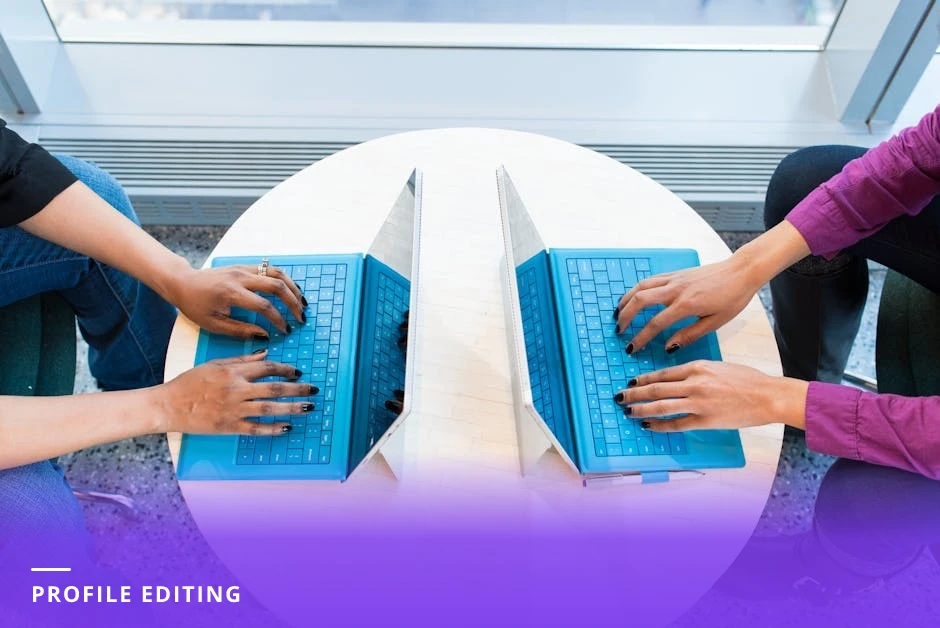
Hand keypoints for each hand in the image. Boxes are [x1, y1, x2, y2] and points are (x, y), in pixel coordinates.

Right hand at [152, 350, 318, 435]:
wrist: (169, 405)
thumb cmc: (190, 382)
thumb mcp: (215, 364)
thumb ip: (242, 360)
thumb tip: (266, 353)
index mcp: (233, 372)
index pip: (267, 367)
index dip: (285, 369)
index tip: (298, 372)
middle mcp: (237, 390)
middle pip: (274, 388)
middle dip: (298, 388)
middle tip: (314, 389)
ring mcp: (234, 409)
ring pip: (270, 408)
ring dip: (292, 408)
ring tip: (308, 407)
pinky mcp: (229, 427)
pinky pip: (256, 429)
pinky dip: (273, 429)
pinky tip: (288, 428)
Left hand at [166, 263, 305, 336]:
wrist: (183, 283)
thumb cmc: (195, 305)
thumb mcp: (213, 324)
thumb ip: (240, 330)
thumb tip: (264, 335)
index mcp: (231, 293)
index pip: (264, 305)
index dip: (278, 319)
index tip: (286, 330)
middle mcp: (240, 277)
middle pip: (276, 286)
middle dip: (293, 303)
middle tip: (301, 317)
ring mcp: (244, 269)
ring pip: (277, 273)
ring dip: (293, 288)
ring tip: (302, 302)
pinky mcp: (245, 266)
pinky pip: (270, 269)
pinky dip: (284, 279)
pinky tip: (291, 290)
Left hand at [613, 360, 807, 430]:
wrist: (767, 395)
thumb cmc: (748, 380)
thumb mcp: (719, 366)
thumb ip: (697, 371)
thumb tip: (679, 379)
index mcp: (697, 367)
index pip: (662, 373)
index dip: (643, 379)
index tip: (631, 382)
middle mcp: (694, 383)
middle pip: (655, 388)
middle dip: (634, 393)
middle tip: (619, 397)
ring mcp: (698, 403)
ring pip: (660, 406)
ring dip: (640, 409)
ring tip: (627, 411)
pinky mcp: (704, 420)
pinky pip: (675, 424)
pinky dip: (659, 425)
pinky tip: (648, 426)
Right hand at [614, 254, 762, 353]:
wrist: (741, 272)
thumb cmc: (732, 298)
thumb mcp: (715, 323)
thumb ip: (689, 335)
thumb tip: (668, 347)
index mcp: (687, 305)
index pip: (655, 323)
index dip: (641, 338)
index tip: (632, 348)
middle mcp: (676, 289)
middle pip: (640, 301)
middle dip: (626, 316)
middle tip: (619, 330)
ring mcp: (674, 279)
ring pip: (641, 286)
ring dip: (626, 299)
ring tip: (618, 313)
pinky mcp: (675, 273)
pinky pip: (650, 280)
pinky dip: (637, 289)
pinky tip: (633, 297)